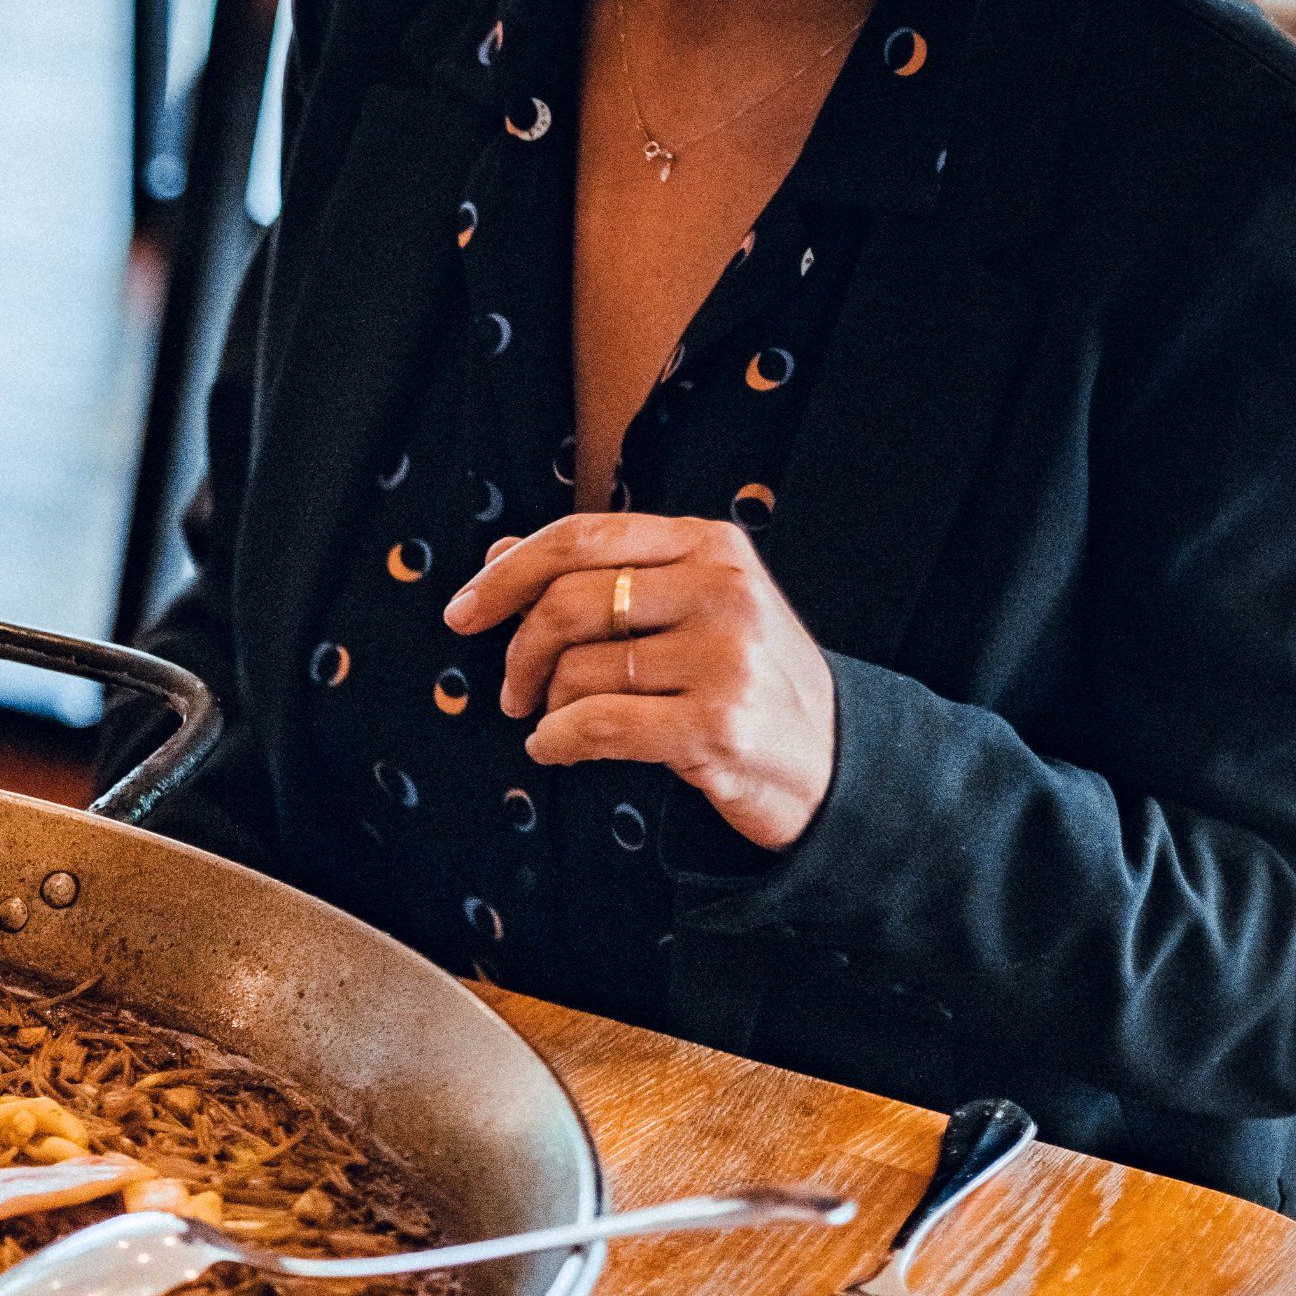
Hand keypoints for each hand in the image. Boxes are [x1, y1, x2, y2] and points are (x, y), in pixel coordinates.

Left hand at [442, 514, 838, 850]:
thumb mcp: (688, 610)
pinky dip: (556, 741)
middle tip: (513, 692)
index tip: (463, 611)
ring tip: (561, 723)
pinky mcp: (715, 725)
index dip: (507, 573)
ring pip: (578, 670)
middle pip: (567, 602)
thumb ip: (603, 577)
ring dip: (547, 707)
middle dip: (518, 653)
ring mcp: (723, 658)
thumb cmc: (744, 679)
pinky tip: (556, 748)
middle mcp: (721, 590)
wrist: (831, 759)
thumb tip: (500, 551)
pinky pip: (594, 725)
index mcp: (709, 545)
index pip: (581, 537)